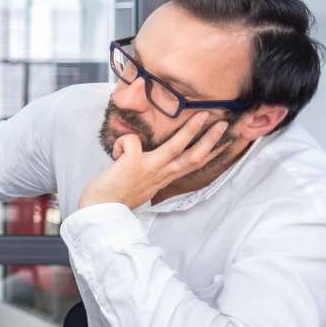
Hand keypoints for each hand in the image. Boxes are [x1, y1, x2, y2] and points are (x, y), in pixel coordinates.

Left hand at [79, 111, 229, 211]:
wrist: (100, 212)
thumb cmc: (116, 197)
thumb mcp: (141, 186)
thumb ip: (151, 172)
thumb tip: (149, 156)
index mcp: (163, 179)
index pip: (192, 165)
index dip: (210, 153)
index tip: (226, 142)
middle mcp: (160, 175)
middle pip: (193, 156)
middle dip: (210, 139)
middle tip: (224, 123)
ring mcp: (148, 169)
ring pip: (175, 147)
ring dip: (190, 130)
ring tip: (201, 114)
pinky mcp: (133, 165)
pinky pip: (131, 140)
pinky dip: (123, 140)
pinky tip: (116, 152)